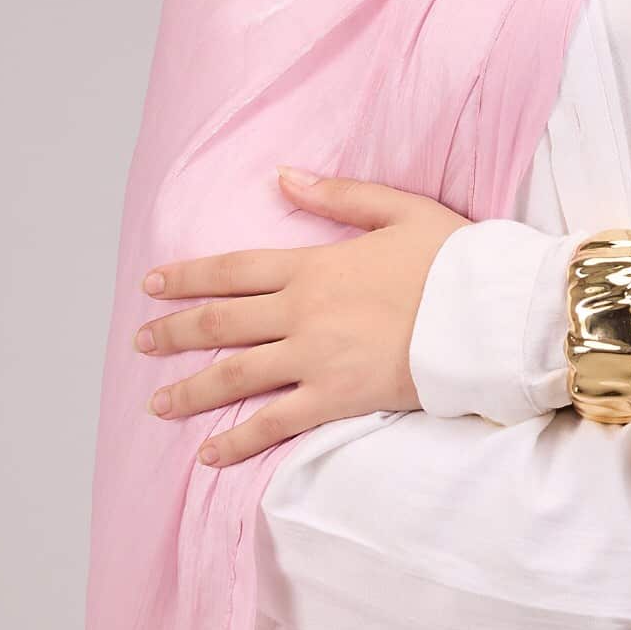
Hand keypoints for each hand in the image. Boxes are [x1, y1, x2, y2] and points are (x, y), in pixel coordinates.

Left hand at [134, 167, 468, 467]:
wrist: (490, 312)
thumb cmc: (455, 260)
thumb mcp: (400, 209)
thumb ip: (338, 195)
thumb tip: (284, 175)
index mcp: (315, 265)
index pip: (233, 271)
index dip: (187, 278)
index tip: (152, 285)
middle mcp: (303, 311)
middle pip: (220, 323)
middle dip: (173, 332)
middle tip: (141, 341)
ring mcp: (316, 357)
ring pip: (235, 375)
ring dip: (191, 390)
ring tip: (158, 404)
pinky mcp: (337, 397)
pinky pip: (275, 422)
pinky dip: (238, 439)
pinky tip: (210, 454)